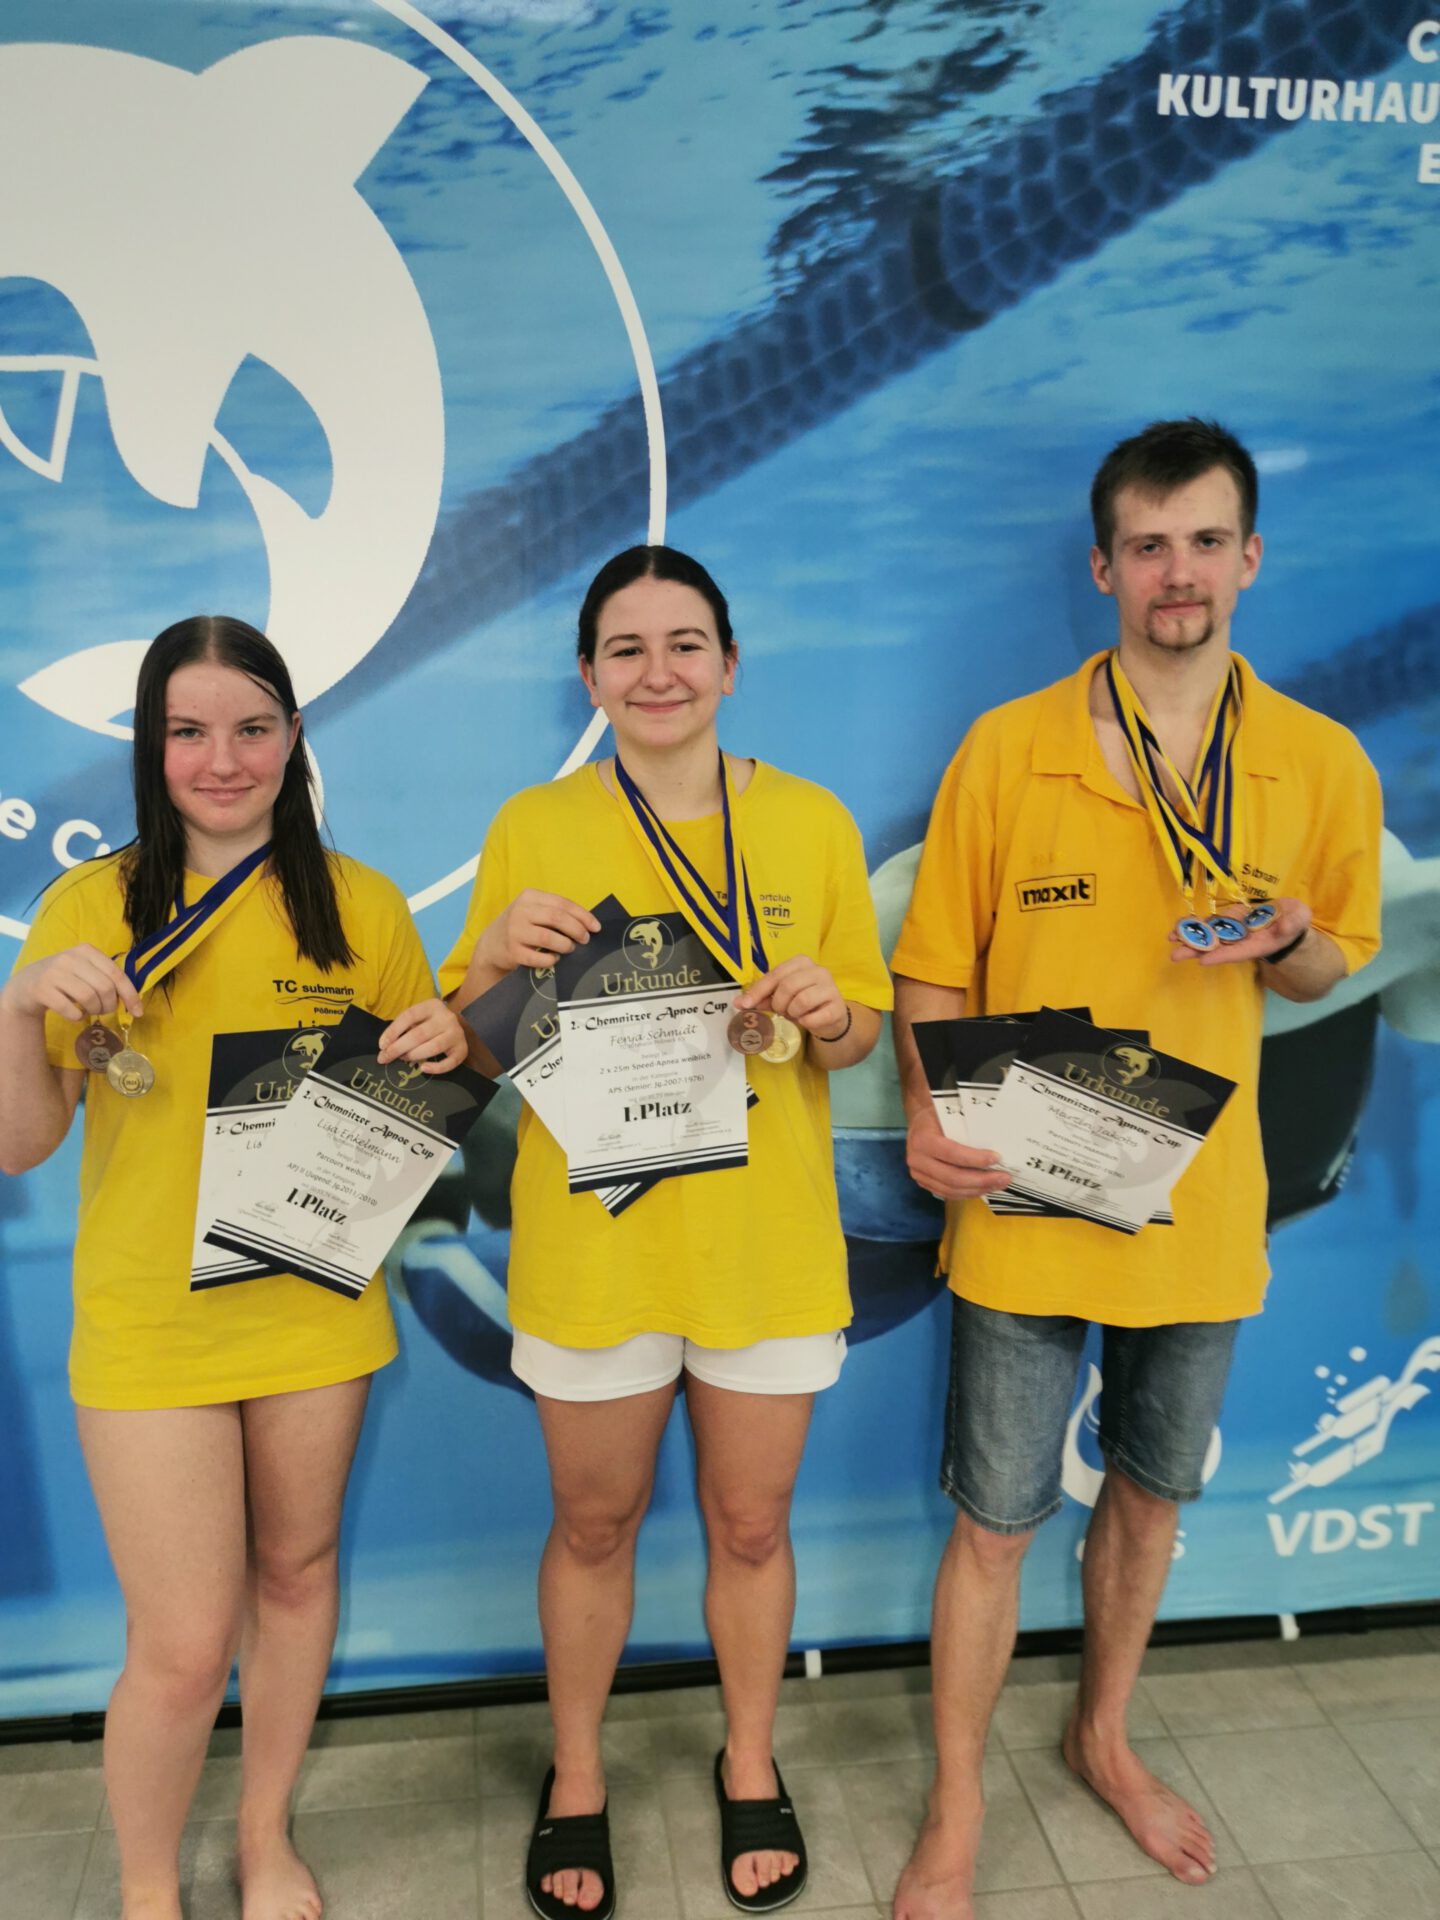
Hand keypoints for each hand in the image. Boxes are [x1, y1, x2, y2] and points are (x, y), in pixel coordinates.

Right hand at [0, 945, 142, 1024]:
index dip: (130, 995)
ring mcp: (54, 972)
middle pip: (105, 988)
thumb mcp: (85, 971)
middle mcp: (70, 958)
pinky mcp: (42, 989)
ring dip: (94, 1011)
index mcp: (86, 951)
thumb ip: (106, 979)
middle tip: (103, 1010)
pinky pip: (71, 1010)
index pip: (117, 974)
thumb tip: (134, 1002)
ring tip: (89, 1011)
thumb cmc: (63, 980)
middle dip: (109, 1005)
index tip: (138, 1012)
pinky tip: (74, 1014)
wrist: (25, 985)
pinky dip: (77, 1017)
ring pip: (89, 998)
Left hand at [376, 998, 469, 1072]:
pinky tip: (423, 1068)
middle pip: (419, 1034)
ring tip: (403, 1059)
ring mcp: (456, 1034)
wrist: (456, 1026)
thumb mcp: (418, 1018)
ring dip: (414, 1055)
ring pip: (433, 1047)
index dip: (393, 1031)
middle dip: (399, 1048)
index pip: (409, 1016)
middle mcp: (447, 1018)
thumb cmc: (430, 1023)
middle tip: (385, 1058)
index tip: (382, 1045)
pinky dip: (436, 1068)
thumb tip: (385, 1047)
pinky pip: (449, 1062)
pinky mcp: (462, 1049)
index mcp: (432, 1006)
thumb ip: (404, 1028)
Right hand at [476, 891, 599, 973]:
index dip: (582, 915)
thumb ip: (555, 912)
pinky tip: (555, 959)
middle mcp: (520, 911)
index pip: (562, 903)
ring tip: (570, 948)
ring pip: (548, 938)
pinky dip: (551, 960)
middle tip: (585, 939)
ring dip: (565, 945)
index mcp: (530, 897)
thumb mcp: (533, 911)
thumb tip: (588, 924)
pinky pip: (538, 958)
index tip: (596, 927)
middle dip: (576, 930)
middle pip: (557, 918)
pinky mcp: (512, 951)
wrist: (491, 943)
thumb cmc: (521, 925)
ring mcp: (515, 931)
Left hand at [735, 954, 847, 1038]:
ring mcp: (831, 988)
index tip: (745, 1005)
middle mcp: (819, 970)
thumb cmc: (802, 1003)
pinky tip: (807, 1020)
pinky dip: (805, 1022)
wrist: (829, 1018)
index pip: (776, 974)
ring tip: (795, 1014)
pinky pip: (813, 1017)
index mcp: (802, 962)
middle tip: (781, 1010)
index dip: (758, 991)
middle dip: (779, 1003)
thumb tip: (738, 1003)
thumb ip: (761, 998)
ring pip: (802, 1000)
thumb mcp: (781, 997)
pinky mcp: (837, 1007)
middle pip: (788, 986)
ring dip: (792, 1012)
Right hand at [906, 1104, 1010, 1200]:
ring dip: (978, 1189)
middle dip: (981, 1180)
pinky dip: (968, 1193)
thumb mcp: (949, 1114)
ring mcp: (919, 1175)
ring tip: (998, 1185)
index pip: (952, 1153)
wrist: (919, 1124)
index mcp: (922, 1140)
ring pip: (951, 1190)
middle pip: (952, 1177)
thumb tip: (997, 1142)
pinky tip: (984, 1188)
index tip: (997, 1158)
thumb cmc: (937, 1116)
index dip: (975, 1159)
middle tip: (1004, 1178)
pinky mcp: (924, 1183)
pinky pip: (948, 1194)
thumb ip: (967, 1128)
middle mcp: (917, 1160)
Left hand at [1170, 897, 1310, 966]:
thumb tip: (1285, 926)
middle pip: (1217, 947)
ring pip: (1209, 935)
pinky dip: (1195, 924)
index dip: (1222, 956)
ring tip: (1171, 938)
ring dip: (1190, 937)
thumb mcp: (1299, 919)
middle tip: (1175, 955)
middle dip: (1196, 950)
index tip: (1204, 960)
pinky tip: (1179, 924)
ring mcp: (1234, 930)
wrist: (1288, 917)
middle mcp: (1242, 940)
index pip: (1238, 952)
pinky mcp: (1229, 920)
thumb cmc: (1295, 920)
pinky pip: (1210, 923)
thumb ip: (1293, 923)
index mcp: (1259, 944)